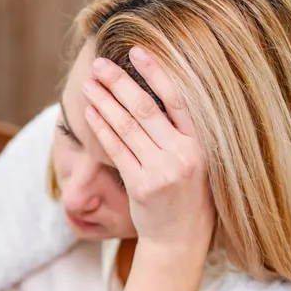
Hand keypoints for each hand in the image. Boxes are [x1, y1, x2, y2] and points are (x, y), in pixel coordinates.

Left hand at [82, 47, 215, 255]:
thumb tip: (150, 93)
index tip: (137, 51)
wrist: (180, 239)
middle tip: (99, 64)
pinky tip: (90, 113)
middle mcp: (183, 154)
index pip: (176, 99)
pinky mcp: (141, 186)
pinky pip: (116, 150)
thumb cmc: (187, 196)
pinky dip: (101, 129)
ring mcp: (162, 171)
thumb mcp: (196, 161)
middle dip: (118, 82)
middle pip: (144, 109)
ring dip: (103, 102)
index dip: (155, 72)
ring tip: (88, 84)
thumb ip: (180, 132)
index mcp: (201, 144)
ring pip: (126, 127)